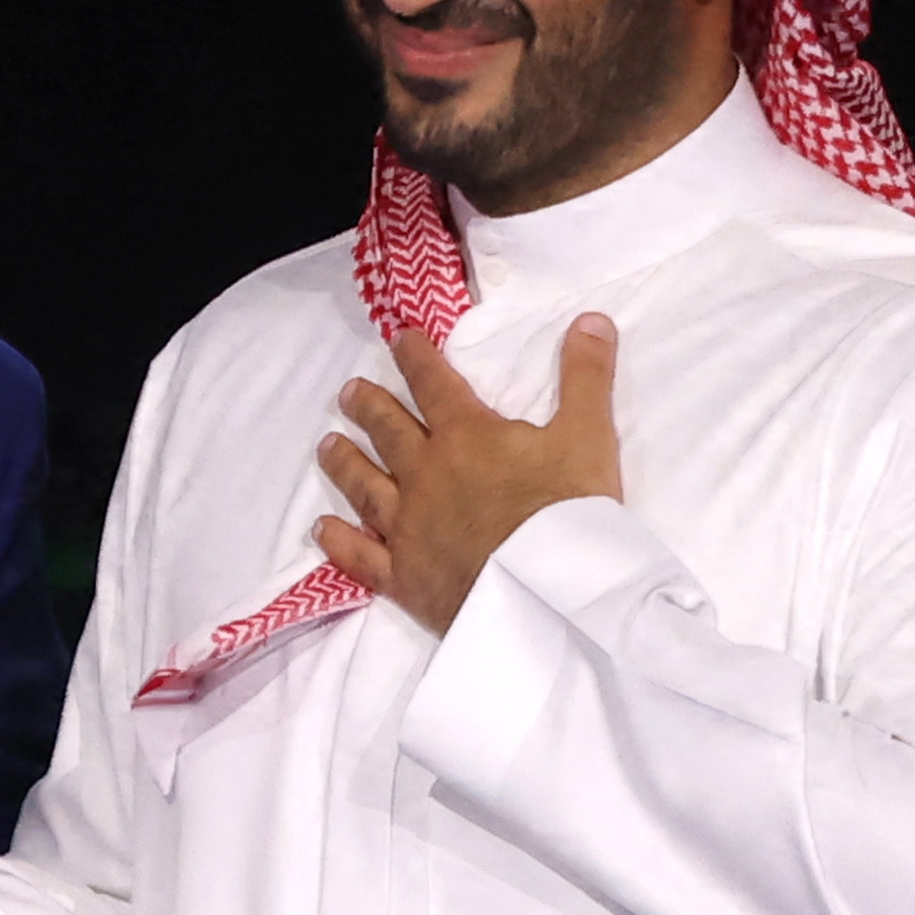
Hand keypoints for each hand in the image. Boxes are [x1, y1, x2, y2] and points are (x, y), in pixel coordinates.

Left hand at [314, 314, 624, 633]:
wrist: (549, 594)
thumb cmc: (569, 512)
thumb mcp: (589, 437)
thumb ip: (586, 377)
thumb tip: (591, 319)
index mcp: (466, 437)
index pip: (434, 386)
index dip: (416, 358)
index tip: (399, 338)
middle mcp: (426, 475)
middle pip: (389, 432)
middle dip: (369, 407)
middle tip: (349, 393)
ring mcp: (409, 527)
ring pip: (364, 486)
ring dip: (345, 463)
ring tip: (328, 445)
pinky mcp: (403, 577)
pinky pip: (362, 556)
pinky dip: (339, 542)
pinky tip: (323, 530)